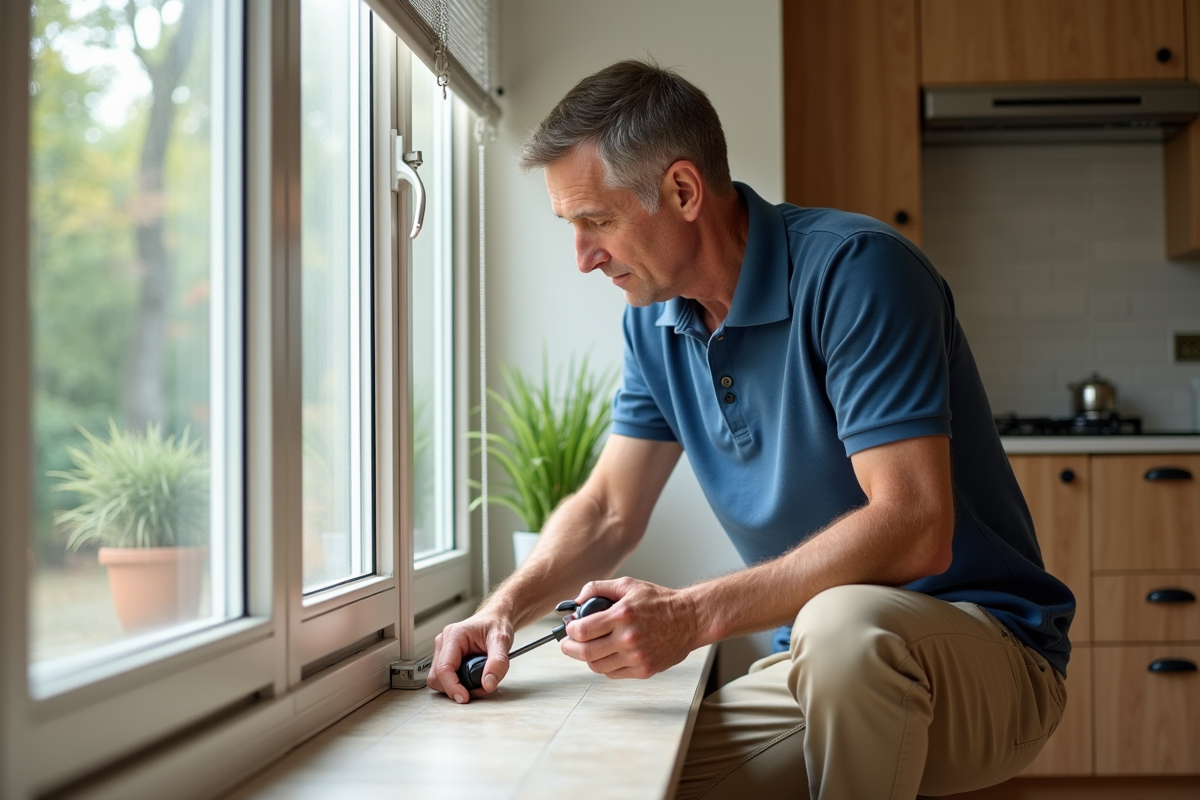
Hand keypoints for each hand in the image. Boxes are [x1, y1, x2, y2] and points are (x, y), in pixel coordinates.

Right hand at [427, 613, 513, 703]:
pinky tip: (471, 678)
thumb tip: (488, 684)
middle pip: (437, 677)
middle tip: (479, 687)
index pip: (444, 668)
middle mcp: (444, 642)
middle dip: (456, 688)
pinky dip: (457, 684)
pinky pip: (444, 678)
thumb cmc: (496, 625)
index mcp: (454, 635)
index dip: (453, 687)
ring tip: (477, 681)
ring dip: (456, 687)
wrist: (496, 619)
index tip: (464, 698)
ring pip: (438, 680)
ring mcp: (442, 651)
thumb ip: (498, 663)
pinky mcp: (445, 658)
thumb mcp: (502, 641)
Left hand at [560, 577, 700, 678]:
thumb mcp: (628, 585)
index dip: (570, 630)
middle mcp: (628, 638)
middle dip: (569, 648)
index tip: (570, 627)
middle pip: (586, 652)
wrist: (689, 618)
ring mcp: (636, 657)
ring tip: (588, 648)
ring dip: (587, 657)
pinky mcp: (644, 670)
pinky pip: (613, 674)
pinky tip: (607, 654)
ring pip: (597, 666)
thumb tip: (577, 600)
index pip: (583, 630)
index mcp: (622, 615)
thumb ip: (599, 588)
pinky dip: (605, 666)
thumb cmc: (660, 602)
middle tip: (567, 644)